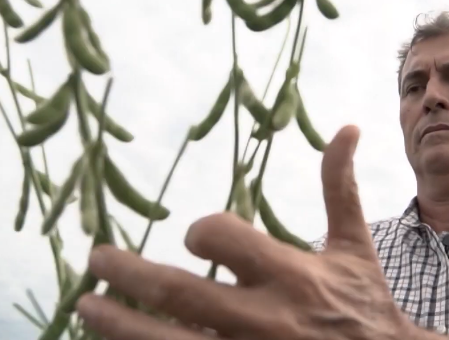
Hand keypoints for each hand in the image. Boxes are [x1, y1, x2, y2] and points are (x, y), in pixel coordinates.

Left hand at [76, 125, 423, 339]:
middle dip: (127, 274)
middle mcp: (263, 318)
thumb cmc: (364, 304)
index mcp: (291, 275)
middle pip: (176, 292)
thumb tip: (347, 128)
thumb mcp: (354, 246)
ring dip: (117, 324)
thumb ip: (339, 187)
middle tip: (95, 259)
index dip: (199, 231)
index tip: (191, 235)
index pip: (222, 239)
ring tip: (84, 306)